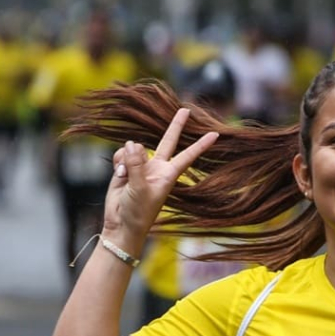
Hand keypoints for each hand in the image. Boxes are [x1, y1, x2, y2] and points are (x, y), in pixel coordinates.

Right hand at [103, 108, 217, 240]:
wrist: (122, 224)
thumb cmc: (138, 212)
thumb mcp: (140, 189)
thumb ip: (136, 164)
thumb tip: (132, 142)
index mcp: (168, 174)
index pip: (188, 155)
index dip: (201, 145)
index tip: (216, 134)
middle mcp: (157, 168)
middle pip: (168, 141)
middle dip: (175, 126)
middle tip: (185, 110)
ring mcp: (142, 166)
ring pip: (135, 148)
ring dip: (127, 158)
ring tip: (126, 177)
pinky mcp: (126, 168)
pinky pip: (122, 154)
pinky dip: (118, 162)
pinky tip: (118, 175)